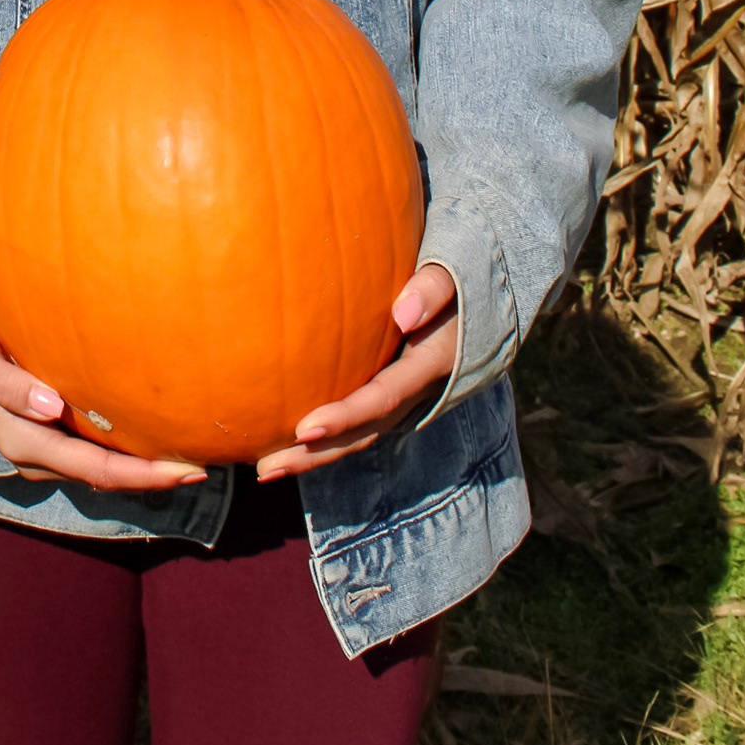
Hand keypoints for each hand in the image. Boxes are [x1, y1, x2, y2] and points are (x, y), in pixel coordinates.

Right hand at [0, 317, 207, 491]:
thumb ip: (8, 384)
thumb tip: (51, 407)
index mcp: (24, 442)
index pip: (94, 468)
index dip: (142, 474)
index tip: (186, 467)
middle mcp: (37, 454)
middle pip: (103, 476)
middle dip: (153, 476)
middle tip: (203, 467)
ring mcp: (41, 448)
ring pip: (97, 468)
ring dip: (139, 468)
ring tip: (184, 455)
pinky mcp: (44, 435)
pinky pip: (88, 452)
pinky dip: (120, 452)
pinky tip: (145, 436)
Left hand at [255, 265, 458, 481]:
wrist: (479, 298)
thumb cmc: (458, 277)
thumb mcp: (454, 276)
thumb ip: (433, 289)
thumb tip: (402, 314)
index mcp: (431, 364)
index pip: (383, 397)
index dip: (345, 416)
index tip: (303, 429)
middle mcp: (417, 391)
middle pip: (364, 431)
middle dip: (318, 453)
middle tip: (267, 467)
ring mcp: (403, 396)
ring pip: (358, 434)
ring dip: (314, 455)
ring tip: (265, 469)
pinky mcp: (388, 392)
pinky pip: (356, 420)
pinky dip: (325, 436)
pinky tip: (282, 440)